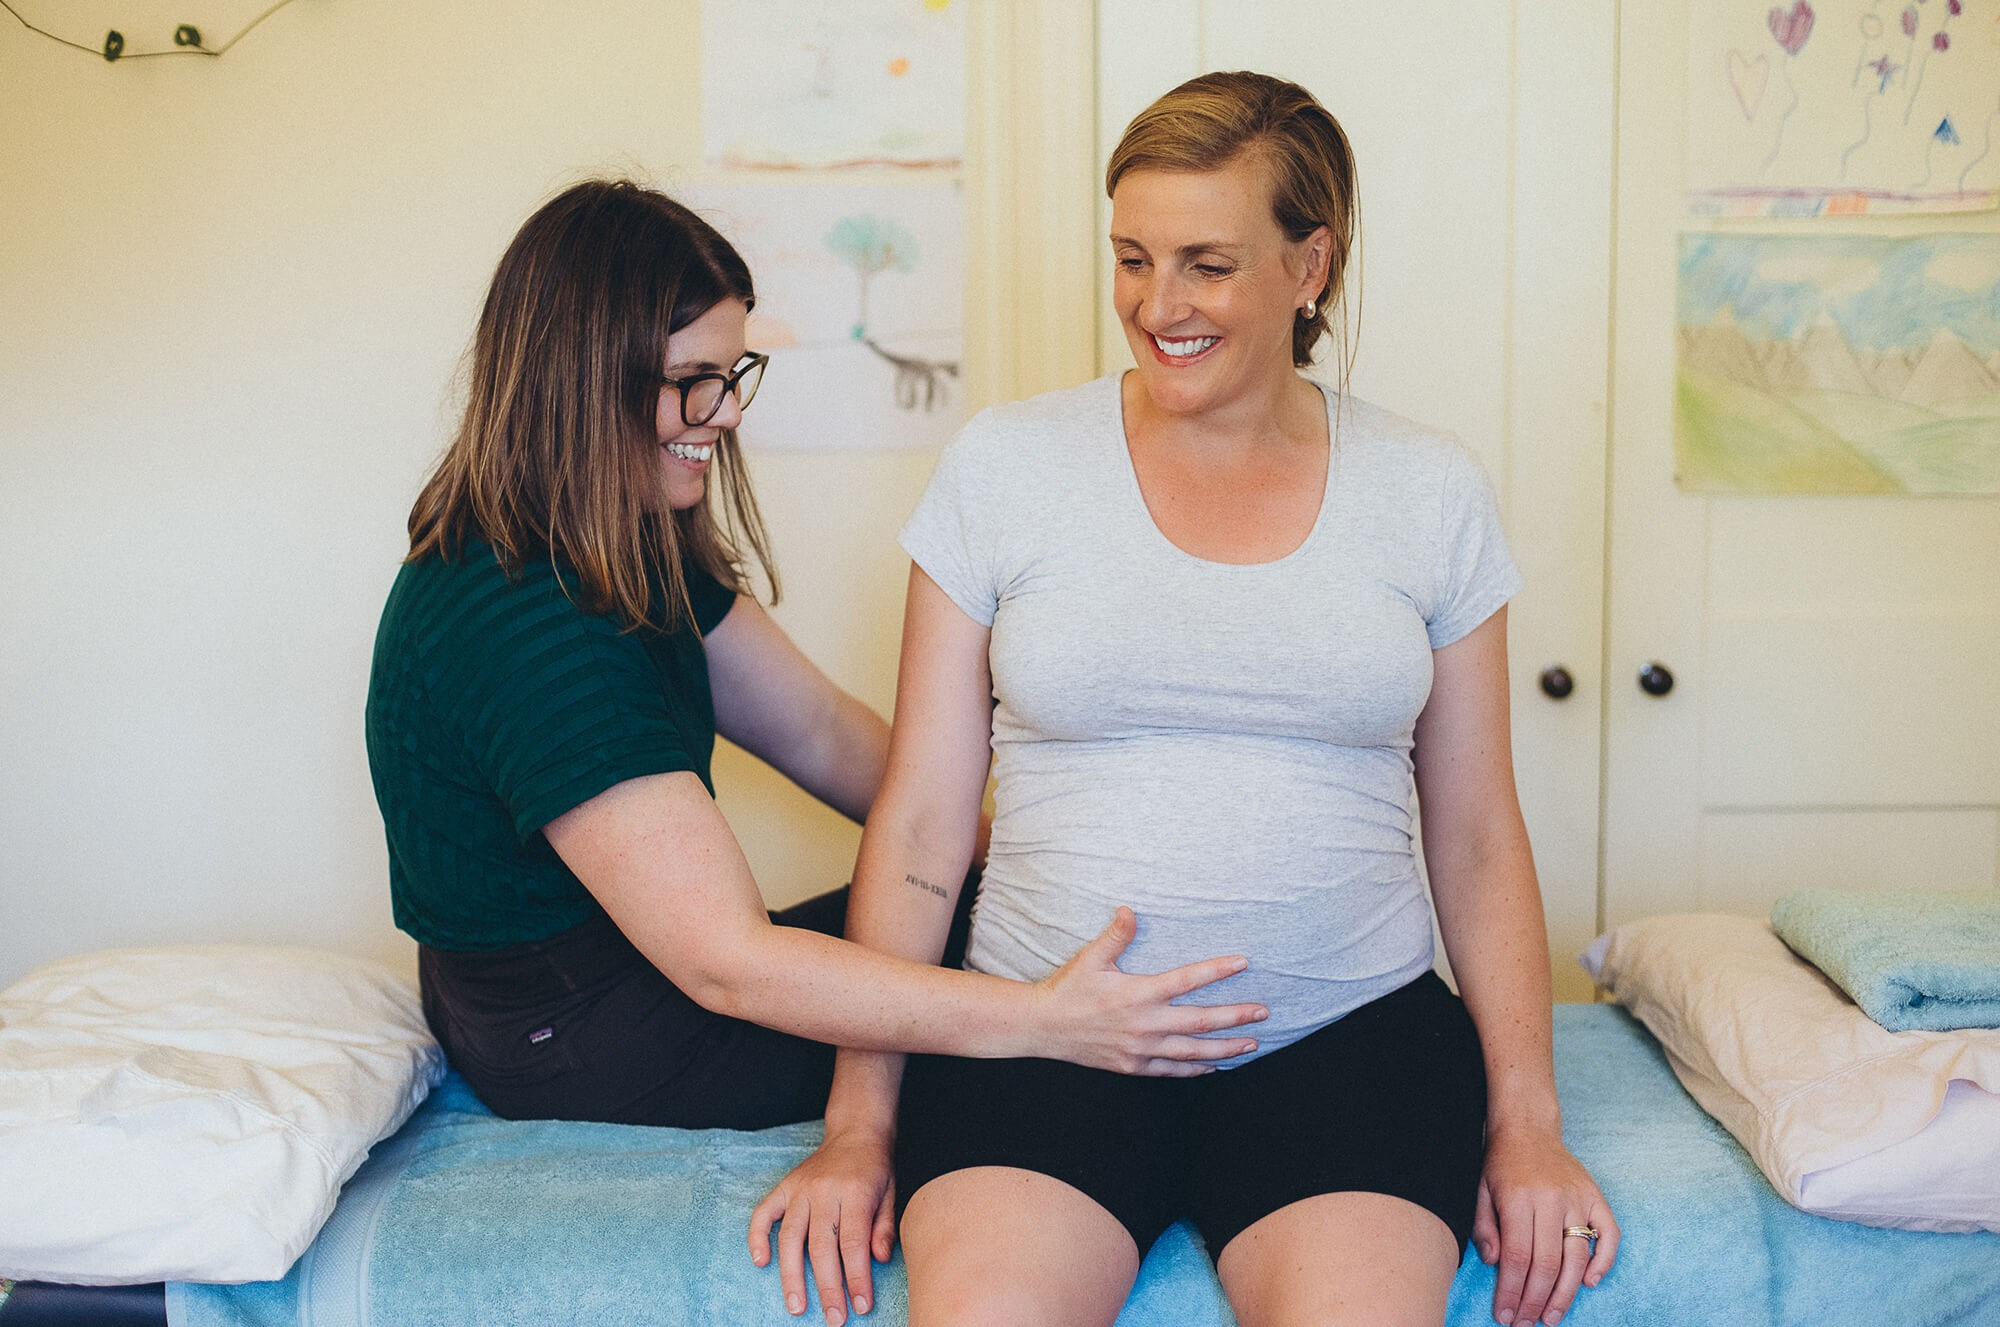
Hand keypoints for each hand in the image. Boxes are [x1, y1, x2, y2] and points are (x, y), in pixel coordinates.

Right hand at [748, 1127, 895, 1324]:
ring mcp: (800, 1189)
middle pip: (822, 1246)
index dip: (857, 1277)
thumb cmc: (875, 1169)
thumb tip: (878, 1260)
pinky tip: (761, 1263)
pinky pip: (763, 1213)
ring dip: (792, 1276)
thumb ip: (884, 1227)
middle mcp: (824, 1190)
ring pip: (791, 1237)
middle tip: (834, 1318)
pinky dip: (757, 1237)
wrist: (856, 1132)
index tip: (862, 1305)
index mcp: (855, 1192)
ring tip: (796, 1307)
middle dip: (828, 1287)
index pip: (854, 1242)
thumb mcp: (891, 1193)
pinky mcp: (784, 1187)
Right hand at [1034, 906, 1267, 1074]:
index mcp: (1138, 993)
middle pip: (1201, 1021)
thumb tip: (1130, 910)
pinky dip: (1195, 1068)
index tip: (1242, 963)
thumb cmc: (1068, 989)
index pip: (1187, 980)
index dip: (1217, 970)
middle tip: (1263, 1012)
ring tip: (1251, 1043)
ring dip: (1225, 1047)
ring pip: (1193, 1051)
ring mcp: (1141, 1049)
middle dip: (1236, 1017)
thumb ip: (1116, 936)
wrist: (1043, 1027)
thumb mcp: (1091, 958)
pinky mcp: (1134, 1067)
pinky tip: (1213, 1066)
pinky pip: (1172, 1070)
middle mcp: (1145, 1024)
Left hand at [1473, 1124, 1618, 1326]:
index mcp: (1518, 1198)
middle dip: (1535, 1301)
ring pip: (1577, 1257)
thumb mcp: (1480, 1190)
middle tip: (1526, 1323)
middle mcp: (1551, 1199)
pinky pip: (1609, 1235)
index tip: (1505, 1314)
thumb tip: (1496, 1264)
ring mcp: (1577, 1198)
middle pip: (1547, 1264)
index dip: (1512, 1292)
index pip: (1518, 1258)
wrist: (1528, 1127)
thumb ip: (1485, 1228)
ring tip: (1551, 1317)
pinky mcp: (1596, 1196)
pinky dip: (1603, 1262)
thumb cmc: (1501, 1164)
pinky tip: (1588, 1283)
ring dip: (1564, 1293)